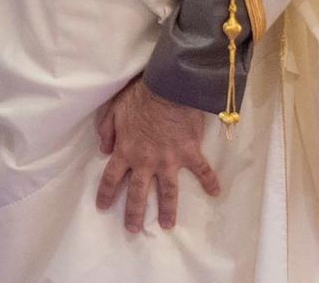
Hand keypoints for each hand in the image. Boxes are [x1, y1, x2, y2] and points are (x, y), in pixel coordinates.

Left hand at [95, 77, 219, 232]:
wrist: (168, 90)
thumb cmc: (139, 97)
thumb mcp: (114, 109)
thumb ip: (107, 129)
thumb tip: (103, 149)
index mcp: (126, 150)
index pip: (111, 176)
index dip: (106, 193)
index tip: (102, 207)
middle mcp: (146, 161)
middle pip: (138, 192)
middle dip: (134, 213)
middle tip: (132, 229)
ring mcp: (169, 160)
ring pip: (168, 192)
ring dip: (167, 210)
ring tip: (166, 225)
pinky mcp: (189, 154)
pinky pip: (202, 171)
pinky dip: (210, 181)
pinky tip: (215, 192)